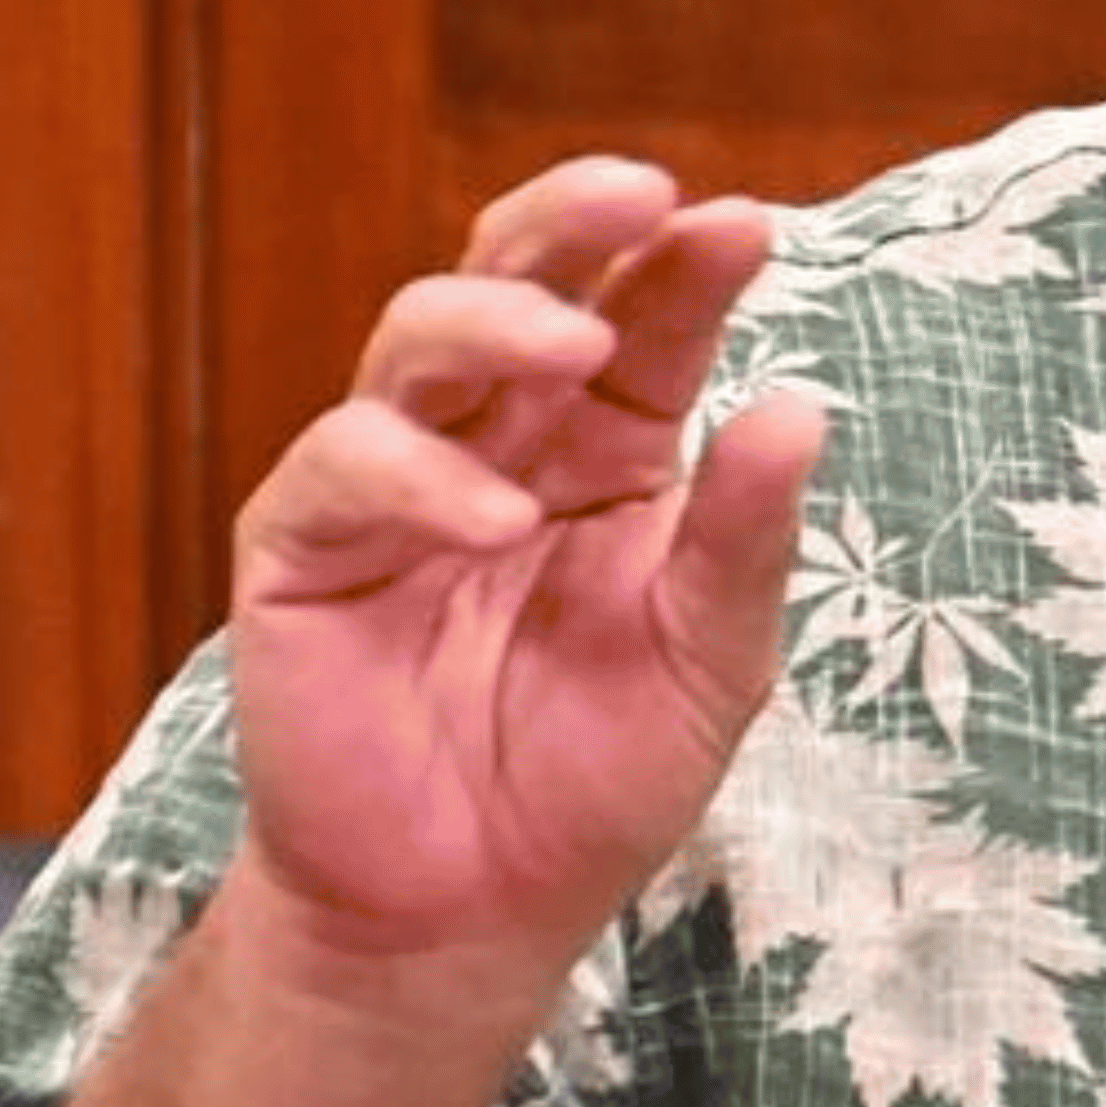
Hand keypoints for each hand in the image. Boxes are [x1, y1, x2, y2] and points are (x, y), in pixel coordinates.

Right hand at [224, 157, 826, 985]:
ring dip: (497, 318)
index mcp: (609, 448)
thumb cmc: (595, 776)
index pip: (646, 321)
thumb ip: (743, 538)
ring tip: (574, 344)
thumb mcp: (708, 657)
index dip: (686, 265)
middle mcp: (501, 440)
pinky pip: (345, 470)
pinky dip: (421, 478)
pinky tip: (499, 518)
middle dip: (570, 221)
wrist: (472, 914)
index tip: (744, 226)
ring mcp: (394, 483)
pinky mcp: (304, 549)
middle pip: (517, 281)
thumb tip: (801, 405)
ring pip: (418, 339)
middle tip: (638, 193)